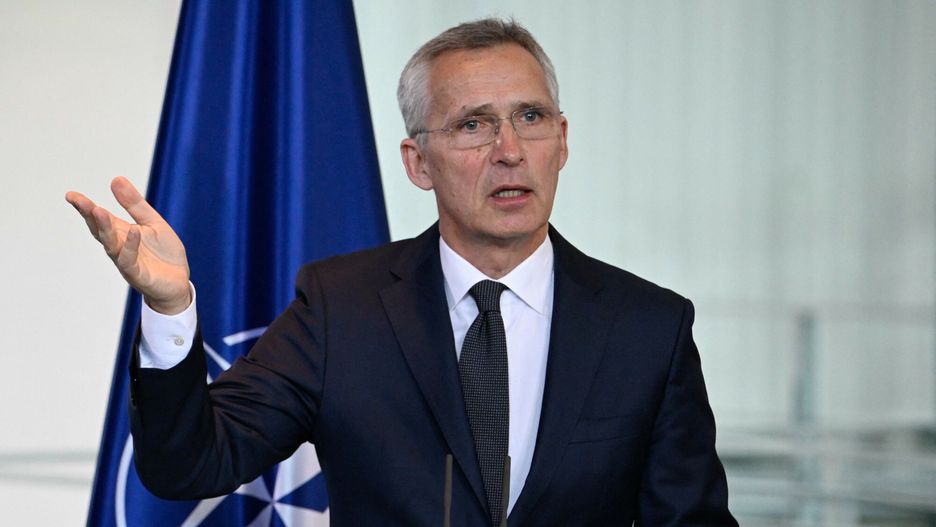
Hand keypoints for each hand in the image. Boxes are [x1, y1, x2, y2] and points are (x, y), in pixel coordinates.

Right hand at [66, 176, 191, 314]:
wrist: (178, 283)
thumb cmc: (163, 254)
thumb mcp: (152, 222)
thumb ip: (134, 204)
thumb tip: (116, 178)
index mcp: (121, 233)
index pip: (99, 218)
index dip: (85, 207)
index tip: (71, 195)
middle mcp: (119, 247)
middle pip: (100, 230)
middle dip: (89, 215)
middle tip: (78, 200)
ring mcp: (127, 262)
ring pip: (111, 245)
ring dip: (104, 228)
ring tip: (98, 211)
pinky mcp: (139, 275)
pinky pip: (130, 261)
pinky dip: (130, 246)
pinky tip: (133, 232)